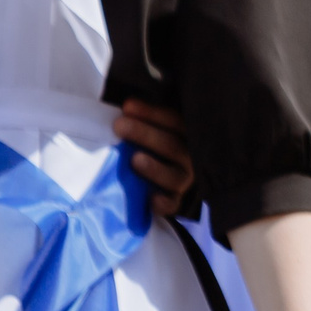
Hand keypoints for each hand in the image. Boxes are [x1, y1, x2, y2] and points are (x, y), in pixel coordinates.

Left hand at [114, 99, 194, 217]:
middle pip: (172, 146)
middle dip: (145, 134)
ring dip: (155, 168)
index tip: (127, 106)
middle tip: (119, 125)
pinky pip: (173, 204)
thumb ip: (146, 119)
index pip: (174, 121)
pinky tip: (152, 199)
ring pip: (174, 176)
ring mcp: (185, 180)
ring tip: (134, 159)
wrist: (171, 175)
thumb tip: (125, 106)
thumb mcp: (159, 127)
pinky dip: (164, 203)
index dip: (151, 113)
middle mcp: (191, 157)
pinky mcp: (176, 201)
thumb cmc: (158, 144)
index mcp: (188, 135)